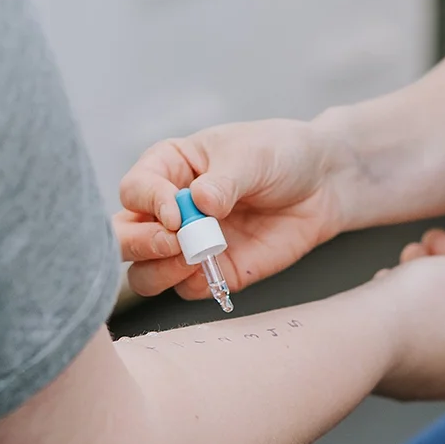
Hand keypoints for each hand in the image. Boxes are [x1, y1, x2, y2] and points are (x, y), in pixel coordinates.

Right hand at [114, 117, 353, 299]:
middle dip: (139, 243)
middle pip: (122, 237)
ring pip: (144, 273)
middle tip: (173, 241)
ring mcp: (187, 244)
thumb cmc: (279, 153)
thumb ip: (224, 180)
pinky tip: (214, 270)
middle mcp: (167, 209)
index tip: (177, 212)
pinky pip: (185, 290)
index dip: (148, 203)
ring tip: (193, 257)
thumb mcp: (251, 155)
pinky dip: (192, 285)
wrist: (322, 184)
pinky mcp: (211, 272)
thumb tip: (201, 204)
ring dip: (159, 271)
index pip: (133, 190)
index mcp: (167, 167)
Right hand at [362, 230, 444, 399]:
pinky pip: (405, 334)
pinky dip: (402, 307)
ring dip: (426, 282)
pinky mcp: (391, 376)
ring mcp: (424, 379)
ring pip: (435, 319)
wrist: (360, 337)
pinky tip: (387, 286)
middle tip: (436, 242)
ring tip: (408, 256)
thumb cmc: (423, 306)